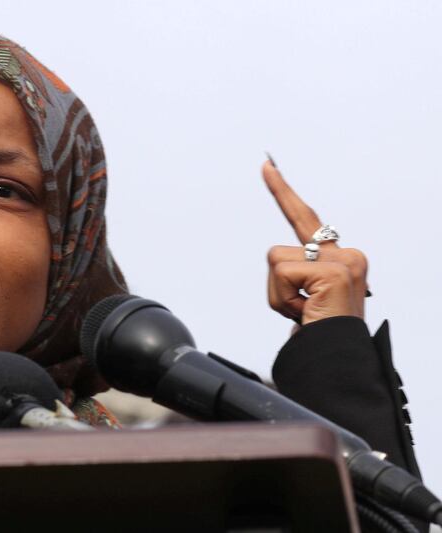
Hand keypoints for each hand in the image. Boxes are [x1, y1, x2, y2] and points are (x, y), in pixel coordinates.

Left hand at [263, 160, 367, 324]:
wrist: (337, 362)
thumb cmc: (322, 336)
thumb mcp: (307, 301)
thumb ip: (299, 277)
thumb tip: (283, 267)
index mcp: (340, 260)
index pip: (306, 219)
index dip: (283, 193)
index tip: (267, 167)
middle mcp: (347, 255)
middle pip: (277, 252)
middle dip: (275, 285)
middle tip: (289, 262)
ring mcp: (343, 261)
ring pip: (275, 261)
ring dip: (279, 297)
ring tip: (304, 316)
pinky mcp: (333, 271)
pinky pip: (281, 274)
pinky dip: (283, 300)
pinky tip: (306, 314)